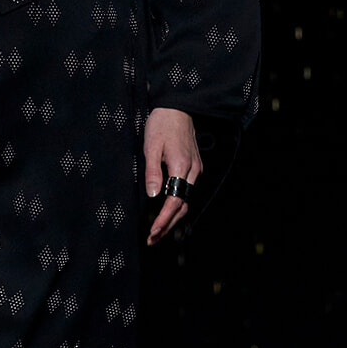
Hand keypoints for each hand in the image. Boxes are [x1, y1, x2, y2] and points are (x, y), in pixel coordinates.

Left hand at [142, 107, 202, 245]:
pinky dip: (177, 206)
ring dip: (173, 218)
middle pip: (183, 206)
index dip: (164, 219)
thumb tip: (153, 195)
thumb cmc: (162, 125)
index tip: (153, 231)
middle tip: (152, 239)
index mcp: (181, 166)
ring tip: (157, 232)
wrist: (177, 108)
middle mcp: (193, 171)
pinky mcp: (194, 168)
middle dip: (168, 225)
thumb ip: (152, 171)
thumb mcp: (151, 146)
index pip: (174, 201)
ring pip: (185, 201)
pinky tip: (167, 213)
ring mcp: (195, 170)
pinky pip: (186, 192)